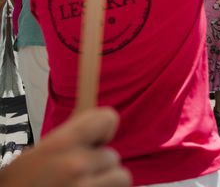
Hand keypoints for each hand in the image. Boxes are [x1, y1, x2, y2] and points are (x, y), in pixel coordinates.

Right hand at [0, 107, 130, 186]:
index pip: (107, 118)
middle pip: (113, 156)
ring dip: (105, 183)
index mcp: (60, 145)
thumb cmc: (19, 185)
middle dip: (99, 166)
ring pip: (121, 178)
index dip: (104, 129)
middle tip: (76, 176)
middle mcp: (76, 166)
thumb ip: (68, 140)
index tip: (96, 142)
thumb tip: (97, 132)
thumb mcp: (36, 156)